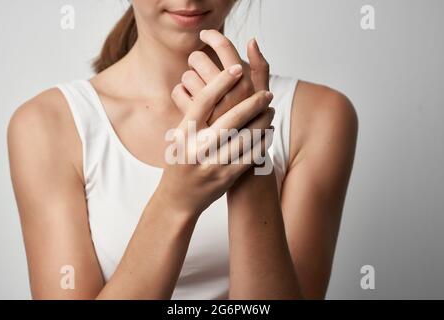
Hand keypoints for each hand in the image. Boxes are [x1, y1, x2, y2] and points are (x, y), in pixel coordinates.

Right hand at [155, 66, 273, 219]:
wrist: (178, 199)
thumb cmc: (181, 162)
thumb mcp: (180, 137)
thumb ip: (194, 115)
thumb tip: (214, 84)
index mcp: (184, 133)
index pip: (203, 100)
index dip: (221, 81)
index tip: (236, 68)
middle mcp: (196, 147)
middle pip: (230, 118)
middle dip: (252, 103)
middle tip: (266, 93)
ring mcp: (211, 164)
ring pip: (244, 137)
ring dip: (262, 121)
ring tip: (270, 110)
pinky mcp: (225, 178)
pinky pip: (249, 157)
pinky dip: (261, 142)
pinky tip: (268, 132)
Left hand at [179, 30, 270, 125]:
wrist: (230, 160)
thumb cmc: (246, 122)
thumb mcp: (258, 97)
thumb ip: (260, 68)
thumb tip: (252, 40)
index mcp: (245, 88)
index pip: (225, 48)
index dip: (213, 36)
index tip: (205, 34)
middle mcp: (228, 97)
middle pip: (199, 58)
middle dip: (197, 60)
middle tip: (199, 65)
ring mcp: (208, 110)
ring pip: (187, 75)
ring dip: (189, 80)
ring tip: (198, 93)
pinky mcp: (191, 124)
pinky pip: (178, 92)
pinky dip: (181, 95)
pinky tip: (189, 105)